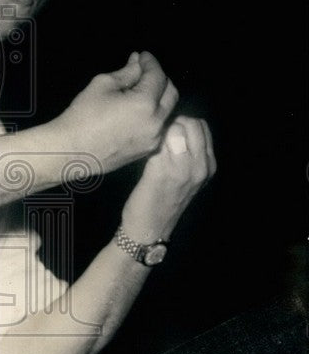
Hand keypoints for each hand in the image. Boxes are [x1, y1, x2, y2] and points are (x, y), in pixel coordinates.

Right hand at [54, 51, 178, 171]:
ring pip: (167, 112)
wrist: (71, 150)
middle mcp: (156, 123)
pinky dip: (153, 115)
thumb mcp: (103, 85)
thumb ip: (126, 73)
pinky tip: (137, 110)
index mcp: (145, 104)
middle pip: (171, 94)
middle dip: (160, 79)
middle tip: (144, 71)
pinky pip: (158, 127)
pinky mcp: (147, 151)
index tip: (142, 56)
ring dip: (158, 98)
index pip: (158, 76)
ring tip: (140, 90)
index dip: (150, 62)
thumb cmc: (83, 115)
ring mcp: (153, 139)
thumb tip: (137, 62)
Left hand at [121, 115, 216, 243]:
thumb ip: (188, 153)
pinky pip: (158, 143)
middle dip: (173, 123)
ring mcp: (182, 170)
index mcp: (209, 166)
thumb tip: (176, 124)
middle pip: (191, 124)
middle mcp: (200, 167)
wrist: (150, 229)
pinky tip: (144, 154)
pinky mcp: (160, 172)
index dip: (183, 124)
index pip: (201, 127)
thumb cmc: (164, 200)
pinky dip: (150, 143)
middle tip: (158, 136)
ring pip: (176, 129)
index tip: (168, 133)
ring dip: (161, 132)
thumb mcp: (187, 177)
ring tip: (152, 145)